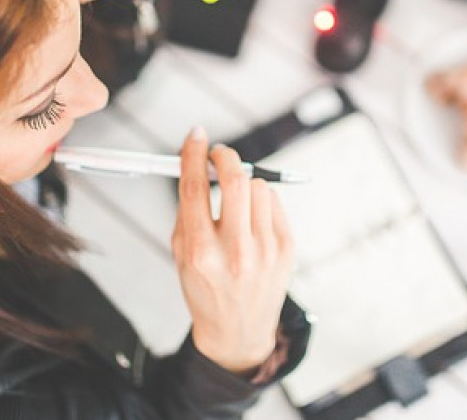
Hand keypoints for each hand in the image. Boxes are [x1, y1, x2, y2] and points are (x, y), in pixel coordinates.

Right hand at [171, 127, 294, 373]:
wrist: (237, 330)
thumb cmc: (205, 287)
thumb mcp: (180, 254)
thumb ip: (187, 209)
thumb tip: (196, 161)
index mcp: (199, 252)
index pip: (195, 188)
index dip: (194, 154)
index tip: (196, 135)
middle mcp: (234, 251)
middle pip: (234, 180)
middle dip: (225, 156)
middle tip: (218, 154)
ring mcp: (265, 250)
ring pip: (258, 187)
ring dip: (244, 183)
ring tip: (236, 201)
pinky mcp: (286, 248)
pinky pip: (274, 203)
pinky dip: (261, 201)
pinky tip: (252, 219)